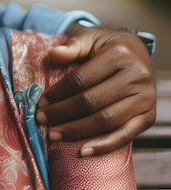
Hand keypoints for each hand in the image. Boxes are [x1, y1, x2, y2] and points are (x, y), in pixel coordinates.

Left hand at [36, 25, 155, 156]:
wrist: (136, 52)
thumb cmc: (106, 46)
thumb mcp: (89, 38)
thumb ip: (72, 46)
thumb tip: (53, 54)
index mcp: (120, 56)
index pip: (81, 80)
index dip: (58, 93)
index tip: (40, 102)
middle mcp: (136, 77)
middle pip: (92, 102)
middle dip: (62, 113)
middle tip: (41, 119)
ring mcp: (145, 99)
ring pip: (106, 120)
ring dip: (77, 131)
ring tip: (53, 134)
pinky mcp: (149, 116)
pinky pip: (125, 135)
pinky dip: (104, 145)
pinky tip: (83, 151)